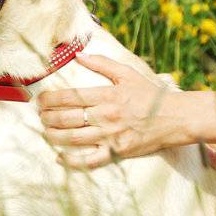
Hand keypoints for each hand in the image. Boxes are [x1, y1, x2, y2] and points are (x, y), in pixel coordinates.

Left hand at [37, 54, 186, 167]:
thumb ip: (102, 63)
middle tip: (40, 115)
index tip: (40, 100)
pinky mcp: (117, 153)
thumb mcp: (128, 73)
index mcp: (107, 95)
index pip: (71, 96)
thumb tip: (78, 54)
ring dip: (54, 135)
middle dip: (48, 117)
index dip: (51, 99)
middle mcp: (106, 116)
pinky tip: (59, 157)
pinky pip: (89, 161)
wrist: (175, 118)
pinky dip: (71, 161)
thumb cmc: (151, 95)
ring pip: (73, 138)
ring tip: (45, 131)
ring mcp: (111, 136)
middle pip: (67, 118)